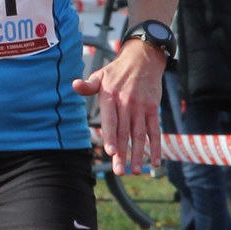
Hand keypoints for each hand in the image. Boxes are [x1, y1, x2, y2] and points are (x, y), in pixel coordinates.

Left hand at [73, 35, 165, 174]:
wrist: (144, 58)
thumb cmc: (117, 71)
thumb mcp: (100, 75)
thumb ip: (87, 85)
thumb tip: (74, 85)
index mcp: (111, 97)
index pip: (111, 120)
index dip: (111, 136)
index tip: (111, 152)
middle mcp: (127, 103)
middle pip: (125, 132)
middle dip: (122, 153)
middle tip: (119, 171)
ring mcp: (142, 107)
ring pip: (140, 134)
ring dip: (138, 154)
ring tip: (136, 171)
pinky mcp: (153, 109)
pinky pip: (155, 130)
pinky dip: (156, 146)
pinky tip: (154, 161)